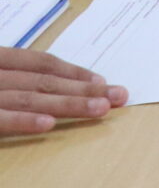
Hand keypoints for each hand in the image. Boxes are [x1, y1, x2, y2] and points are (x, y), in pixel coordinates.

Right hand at [0, 48, 124, 136]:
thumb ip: (17, 78)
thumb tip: (61, 84)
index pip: (41, 63)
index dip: (74, 72)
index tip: (103, 81)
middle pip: (43, 81)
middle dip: (83, 89)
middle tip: (118, 96)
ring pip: (28, 98)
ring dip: (67, 103)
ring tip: (100, 109)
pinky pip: (0, 118)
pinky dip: (24, 120)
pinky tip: (49, 124)